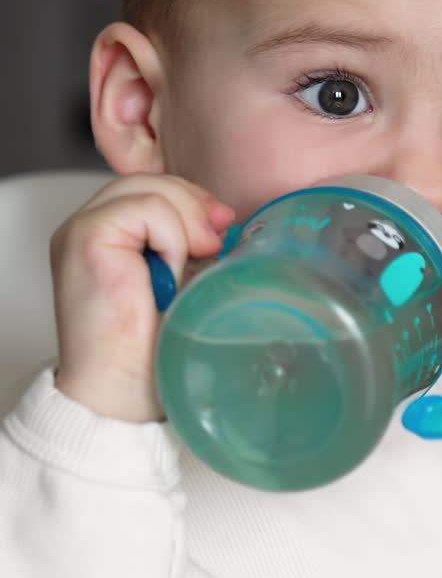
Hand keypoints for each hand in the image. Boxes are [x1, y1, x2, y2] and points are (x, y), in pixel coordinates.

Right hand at [51, 174, 235, 422]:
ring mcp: (81, 230)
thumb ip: (191, 245)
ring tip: (186, 268)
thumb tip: (223, 217)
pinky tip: (168, 273)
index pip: (151, 189)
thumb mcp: (181, 284)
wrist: (123, 396)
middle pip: (149, 181)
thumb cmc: (151, 354)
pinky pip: (144, 207)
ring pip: (149, 189)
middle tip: (218, 242)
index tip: (223, 226)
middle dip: (193, 204)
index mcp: (108, 237)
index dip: (191, 200)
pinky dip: (170, 236)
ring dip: (184, 225)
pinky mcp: (86, 238)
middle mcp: (88, 228)